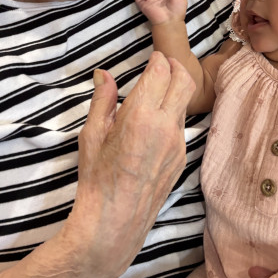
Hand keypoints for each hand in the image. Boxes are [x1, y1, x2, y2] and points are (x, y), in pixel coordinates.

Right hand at [65, 51, 193, 277]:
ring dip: (176, 89)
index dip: (158, 59)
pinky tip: (156, 120)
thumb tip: (105, 74)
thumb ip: (103, 100)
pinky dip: (173, 112)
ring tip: (158, 90)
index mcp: (141, 116)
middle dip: (176, 66)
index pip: (160, 72)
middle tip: (164, 63)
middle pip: (184, 81)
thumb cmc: (97, 178)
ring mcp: (177, 143)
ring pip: (185, 103)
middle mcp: (166, 126)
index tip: (153, 56)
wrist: (114, 222)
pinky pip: (182, 125)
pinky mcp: (181, 158)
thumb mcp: (92, 134)